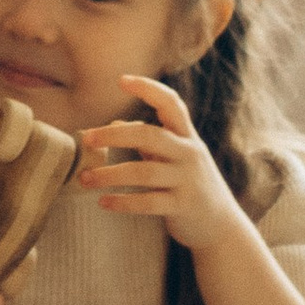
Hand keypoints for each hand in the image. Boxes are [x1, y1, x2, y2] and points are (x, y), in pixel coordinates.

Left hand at [78, 77, 249, 251]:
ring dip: (110, 175)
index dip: (148, 89)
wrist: (220, 224)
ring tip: (84, 178)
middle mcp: (189, 154)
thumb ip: (150, 140)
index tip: (121, 80)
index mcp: (187, 137)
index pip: (171, 104)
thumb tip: (114, 124)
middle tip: (87, 138)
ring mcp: (187, 181)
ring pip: (143, 172)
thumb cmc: (189, 183)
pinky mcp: (182, 207)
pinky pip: (147, 203)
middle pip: (150, 135)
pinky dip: (123, 202)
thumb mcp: (176, 157)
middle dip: (115, 135)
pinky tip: (103, 202)